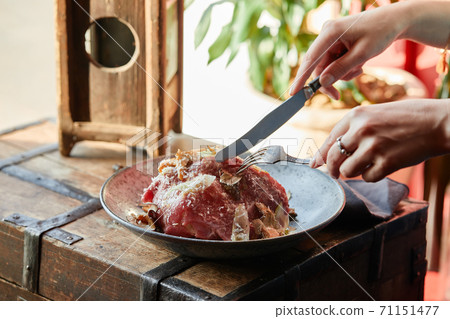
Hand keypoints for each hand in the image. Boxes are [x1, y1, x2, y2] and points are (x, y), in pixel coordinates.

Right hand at [290, 3, 406, 98]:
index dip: (301, 78)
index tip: (293, 93)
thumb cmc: (381, 32)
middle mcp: (327, 34)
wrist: (395, 21)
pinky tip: (358, 65)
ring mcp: (331, 39)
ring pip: (327, 67)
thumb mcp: (362, 54)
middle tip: (337, 96)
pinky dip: (344, 69)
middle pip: (318, 66)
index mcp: (330, 32)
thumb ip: (340, 69)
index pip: (310, 59)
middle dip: (329, 80)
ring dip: (340, 74)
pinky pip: (334, 63)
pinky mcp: (336, 44)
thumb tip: (322, 83)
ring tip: (359, 69)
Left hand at [311, 99, 449, 181]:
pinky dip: (373, 176)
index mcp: (356, 115)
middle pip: (333, 158)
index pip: (329, 140)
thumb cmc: (408, 118)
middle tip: (335, 174)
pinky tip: (384, 165)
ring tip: (368, 164)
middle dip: (332, 169)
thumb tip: (328, 155)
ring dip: (354, 172)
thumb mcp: (375, 115)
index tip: (315, 164)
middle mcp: (361, 130)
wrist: (439, 122)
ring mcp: (373, 146)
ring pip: (347, 171)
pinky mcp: (387, 162)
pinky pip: (367, 178)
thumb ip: (353, 131)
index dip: (320, 155)